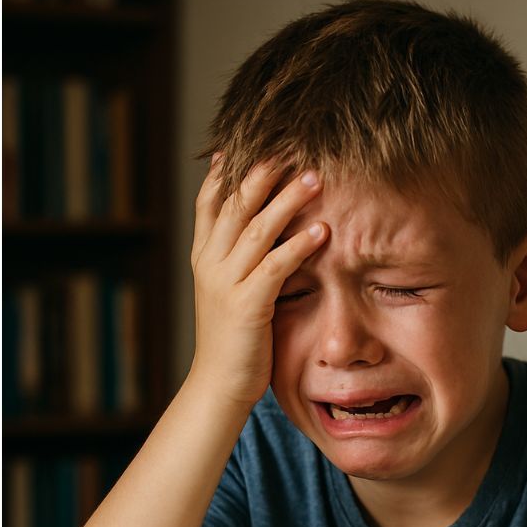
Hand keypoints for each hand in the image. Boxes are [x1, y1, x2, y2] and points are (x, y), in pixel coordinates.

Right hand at [188, 157, 328, 408]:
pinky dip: (298, 245)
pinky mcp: (247, 305)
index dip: (228, 170)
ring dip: (287, 201)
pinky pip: (275, 266)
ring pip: (256, 229)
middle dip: (263, 174)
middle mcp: (210, 262)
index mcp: (204, 256)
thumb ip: (243, 259)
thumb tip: (269, 230)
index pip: (211, 201)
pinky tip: (322, 230)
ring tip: (315, 178)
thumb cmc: (235, 338)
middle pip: (235, 205)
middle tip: (292, 148)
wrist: (218, 384)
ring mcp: (226, 282)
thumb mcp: (232, 290)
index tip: (248, 142)